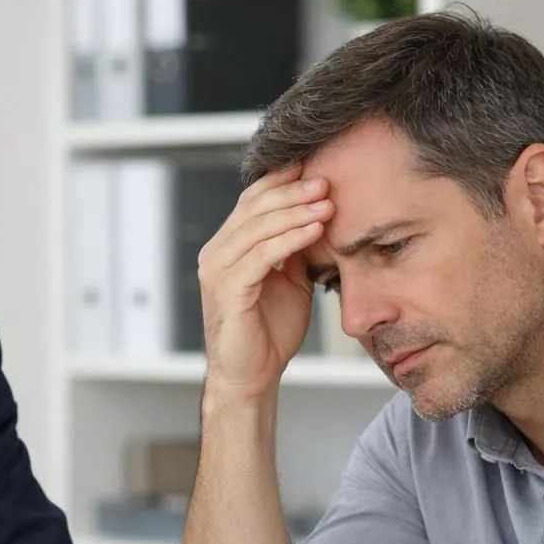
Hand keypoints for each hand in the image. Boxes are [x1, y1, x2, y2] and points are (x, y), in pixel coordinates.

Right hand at [196, 164, 333, 402]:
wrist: (251, 376)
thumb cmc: (268, 332)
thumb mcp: (290, 281)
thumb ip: (295, 250)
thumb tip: (318, 216)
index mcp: (228, 247)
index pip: (252, 201)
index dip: (282, 182)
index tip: (316, 167)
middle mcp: (216, 253)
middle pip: (253, 208)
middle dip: (292, 192)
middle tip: (326, 181)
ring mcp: (218, 271)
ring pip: (257, 228)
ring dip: (295, 212)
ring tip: (327, 203)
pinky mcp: (227, 290)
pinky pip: (262, 256)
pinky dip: (290, 240)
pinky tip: (315, 230)